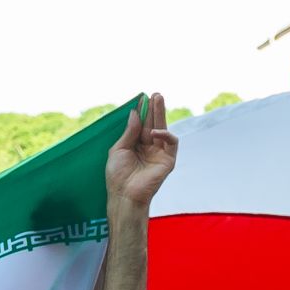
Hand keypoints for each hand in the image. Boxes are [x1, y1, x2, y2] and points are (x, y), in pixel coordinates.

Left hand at [107, 92, 177, 208]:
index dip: (142, 112)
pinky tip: (155, 131)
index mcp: (135, 145)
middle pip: (153, 124)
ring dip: (161, 114)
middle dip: (154, 109)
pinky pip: (172, 143)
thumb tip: (134, 113)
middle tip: (155, 94)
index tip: (142, 98)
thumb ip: (129, 132)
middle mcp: (148, 147)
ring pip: (163, 129)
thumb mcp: (118, 149)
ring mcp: (159, 153)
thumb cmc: (117, 175)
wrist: (124, 194)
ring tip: (158, 99)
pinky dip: (165, 134)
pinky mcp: (168, 160)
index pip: (141, 125)